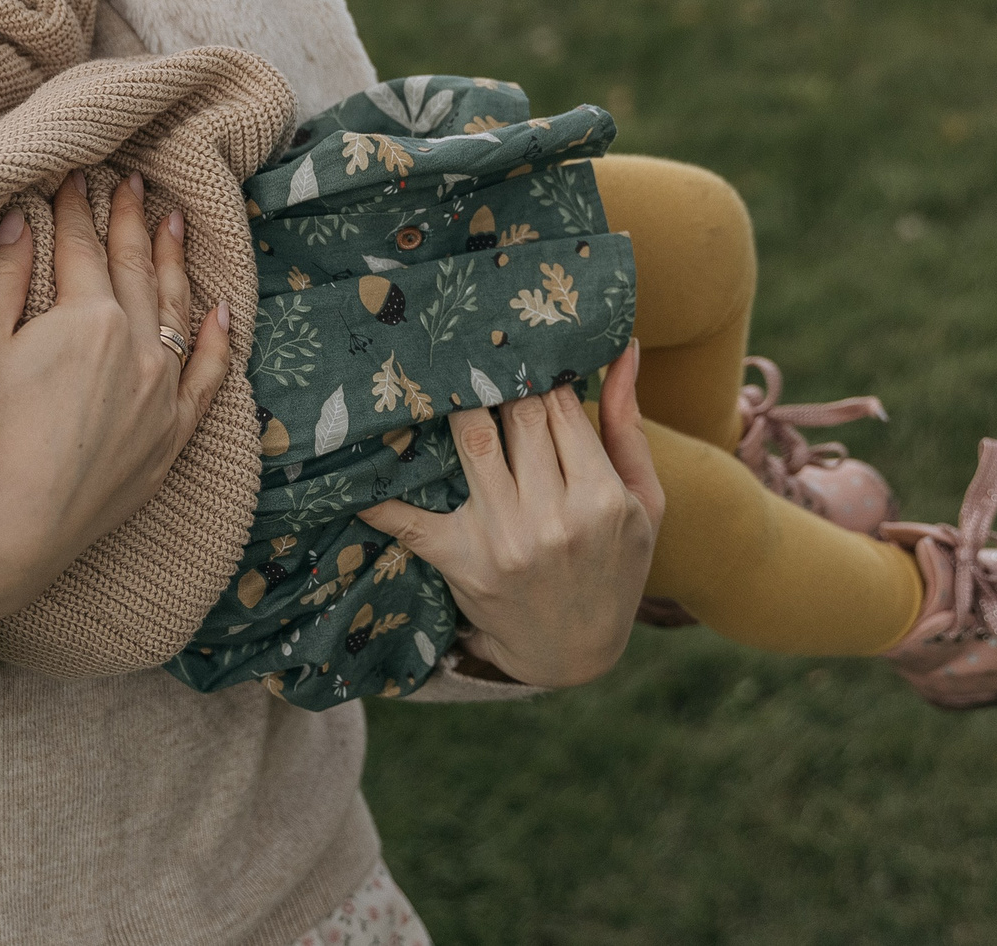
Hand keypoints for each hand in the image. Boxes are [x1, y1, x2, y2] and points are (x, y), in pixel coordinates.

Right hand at [0, 172, 230, 670]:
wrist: (6, 534)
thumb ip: (3, 278)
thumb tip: (20, 221)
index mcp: (88, 318)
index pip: (82, 247)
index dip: (74, 208)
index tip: (73, 177)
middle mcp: (137, 348)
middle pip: (134, 268)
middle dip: (131, 219)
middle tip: (132, 181)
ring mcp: (161, 394)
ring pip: (177, 310)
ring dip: (175, 261)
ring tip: (176, 221)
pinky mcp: (170, 438)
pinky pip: (209, 377)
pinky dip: (219, 339)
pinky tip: (221, 309)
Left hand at [359, 341, 664, 687]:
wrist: (577, 654)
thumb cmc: (615, 565)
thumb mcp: (642, 500)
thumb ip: (626, 423)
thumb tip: (624, 346)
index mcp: (602, 496)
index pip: (562, 405)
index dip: (538, 368)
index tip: (517, 341)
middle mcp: (553, 515)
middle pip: (517, 415)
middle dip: (497, 375)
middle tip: (473, 342)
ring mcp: (504, 539)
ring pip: (470, 441)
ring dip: (450, 401)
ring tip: (437, 369)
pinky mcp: (462, 561)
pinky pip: (410, 520)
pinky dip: (380, 498)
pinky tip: (355, 466)